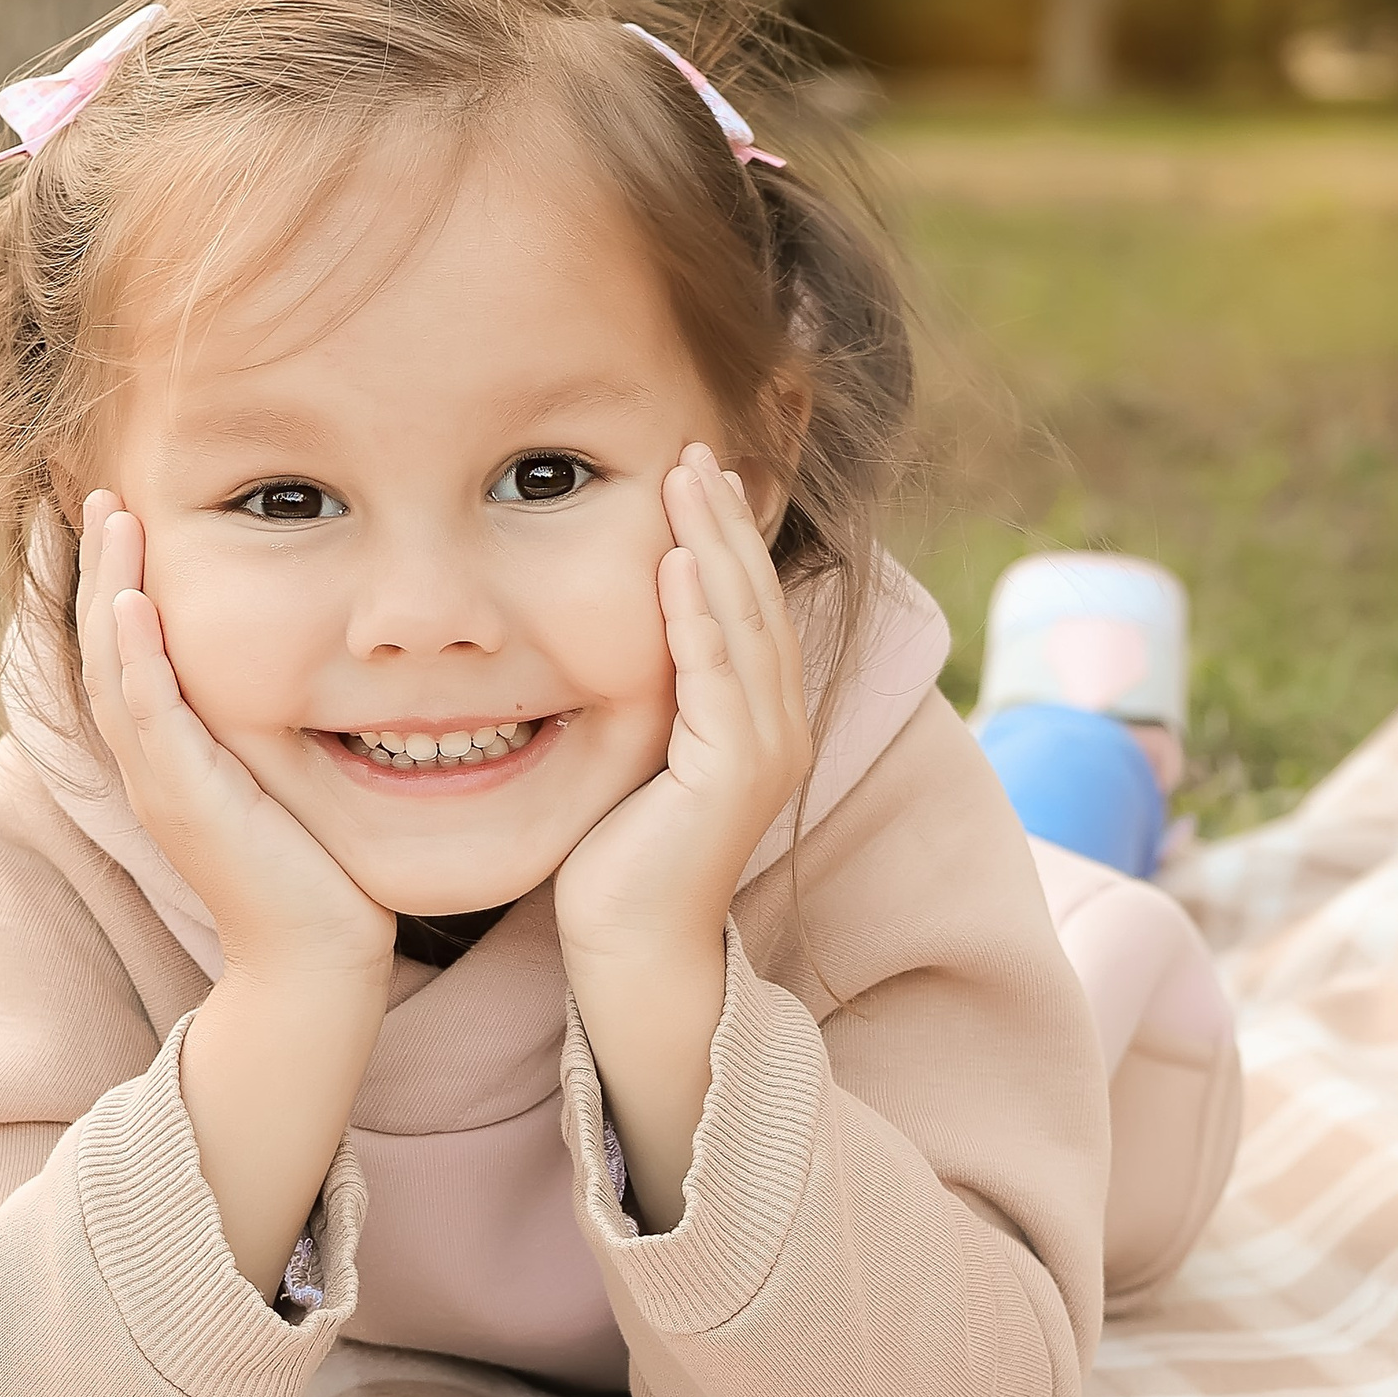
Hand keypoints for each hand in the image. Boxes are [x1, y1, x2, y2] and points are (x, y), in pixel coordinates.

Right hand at [75, 494, 394, 988]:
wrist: (317, 960)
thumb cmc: (316, 876)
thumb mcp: (284, 781)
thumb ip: (272, 729)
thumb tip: (311, 670)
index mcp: (169, 760)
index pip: (125, 657)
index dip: (116, 588)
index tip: (123, 522)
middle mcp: (153, 768)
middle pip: (103, 649)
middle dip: (101, 570)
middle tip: (103, 498)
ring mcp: (163, 785)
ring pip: (115, 669)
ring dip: (109, 590)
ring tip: (112, 522)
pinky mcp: (190, 801)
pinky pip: (150, 714)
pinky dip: (136, 656)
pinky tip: (134, 602)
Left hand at [554, 447, 812, 971]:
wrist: (633, 946)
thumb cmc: (622, 860)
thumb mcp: (642, 755)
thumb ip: (653, 696)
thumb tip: (618, 633)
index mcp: (763, 722)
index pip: (750, 608)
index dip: (729, 538)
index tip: (699, 475)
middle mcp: (780, 729)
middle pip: (757, 600)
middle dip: (726, 521)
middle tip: (696, 450)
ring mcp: (763, 752)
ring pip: (742, 624)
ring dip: (713, 546)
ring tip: (687, 478)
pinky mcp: (732, 775)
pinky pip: (714, 677)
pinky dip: (696, 617)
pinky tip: (673, 563)